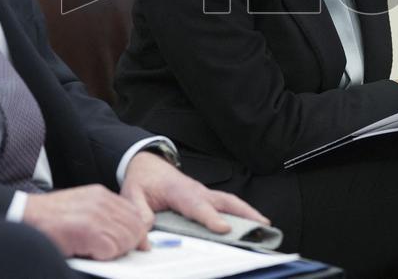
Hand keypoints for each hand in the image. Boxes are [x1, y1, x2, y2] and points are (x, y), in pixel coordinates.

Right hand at [23, 185, 146, 259]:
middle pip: (136, 227)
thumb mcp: (83, 209)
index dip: (138, 233)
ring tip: (95, 251)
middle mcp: (101, 202)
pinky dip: (102, 257)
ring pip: (126, 240)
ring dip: (114, 252)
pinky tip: (88, 253)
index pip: (135, 214)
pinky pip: (111, 250)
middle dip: (129, 245)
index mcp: (101, 195)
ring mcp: (95, 215)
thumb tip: (132, 236)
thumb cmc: (50, 219)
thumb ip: (106, 217)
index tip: (138, 245)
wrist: (24, 216)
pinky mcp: (88, 231)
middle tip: (111, 252)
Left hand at [120, 151, 268, 239]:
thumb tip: (145, 234)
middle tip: (261, 225)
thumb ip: (139, 212)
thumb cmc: (142, 180)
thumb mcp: (132, 194)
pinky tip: (253, 223)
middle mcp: (196, 190)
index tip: (224, 228)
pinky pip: (227, 204)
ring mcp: (204, 193)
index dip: (210, 217)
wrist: (147, 164)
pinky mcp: (207, 197)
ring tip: (265, 226)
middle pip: (223, 200)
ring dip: (248, 212)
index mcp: (178, 190)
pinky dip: (242, 212)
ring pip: (230, 201)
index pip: (196, 205)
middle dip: (243, 212)